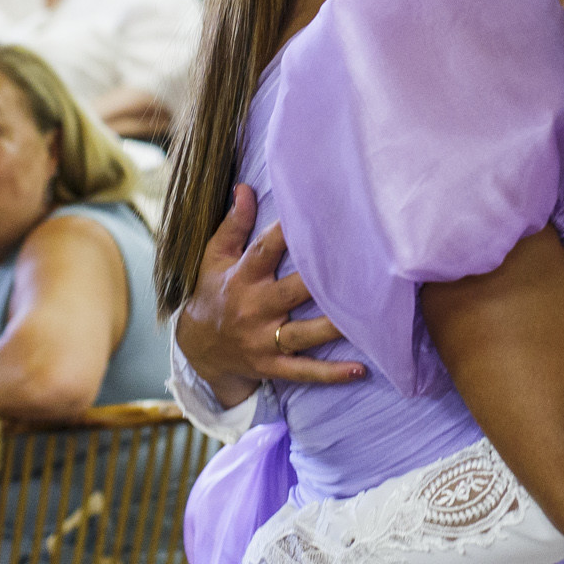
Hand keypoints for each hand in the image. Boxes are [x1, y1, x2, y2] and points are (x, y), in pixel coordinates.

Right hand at [177, 185, 362, 405]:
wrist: (195, 350)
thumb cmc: (212, 294)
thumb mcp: (214, 258)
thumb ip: (233, 225)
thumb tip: (245, 188)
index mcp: (242, 277)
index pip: (265, 249)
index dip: (287, 232)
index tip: (316, 214)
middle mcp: (254, 308)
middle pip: (292, 291)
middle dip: (321, 280)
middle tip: (360, 265)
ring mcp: (264, 340)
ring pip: (303, 334)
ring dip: (334, 328)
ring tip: (368, 320)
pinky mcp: (271, 365)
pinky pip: (303, 371)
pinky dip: (330, 374)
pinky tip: (360, 370)